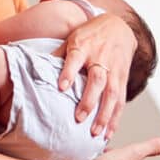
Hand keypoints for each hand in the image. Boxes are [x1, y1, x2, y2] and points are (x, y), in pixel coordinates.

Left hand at [55, 13, 135, 140]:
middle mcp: (100, 58)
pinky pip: (121, 100)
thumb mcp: (72, 38)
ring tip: (95, 133)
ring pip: (112, 93)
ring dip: (104, 114)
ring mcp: (114, 69)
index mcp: (84, 46)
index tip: (62, 87)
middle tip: (78, 118)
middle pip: (97, 79)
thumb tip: (36, 68)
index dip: (69, 73)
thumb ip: (57, 55)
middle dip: (89, 100)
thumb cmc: (90, 34)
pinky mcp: (123, 78)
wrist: (119, 27)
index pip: (75, 59)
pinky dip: (115, 118)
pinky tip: (108, 132)